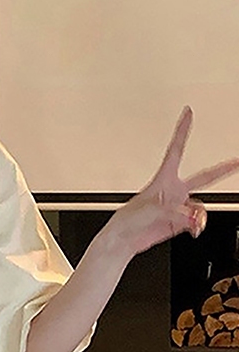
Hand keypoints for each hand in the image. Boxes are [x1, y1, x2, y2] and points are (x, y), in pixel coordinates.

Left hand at [107, 106, 238, 259]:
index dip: (183, 130)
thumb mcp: (149, 210)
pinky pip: (198, 221)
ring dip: (199, 216)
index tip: (188, 112)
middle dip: (223, 169)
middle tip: (238, 160)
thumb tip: (193, 217)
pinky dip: (197, 226)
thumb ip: (174, 212)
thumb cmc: (128, 219)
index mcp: (163, 179)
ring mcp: (178, 206)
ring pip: (201, 206)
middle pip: (204, 177)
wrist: (124, 239)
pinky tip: (192, 230)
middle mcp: (173, 190)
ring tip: (191, 224)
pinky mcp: (180, 221)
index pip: (176, 148)